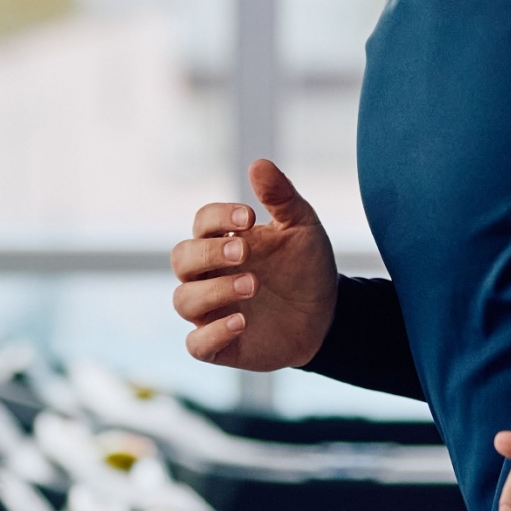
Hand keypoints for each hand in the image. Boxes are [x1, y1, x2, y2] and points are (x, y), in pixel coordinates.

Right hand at [171, 160, 338, 370]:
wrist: (328, 317)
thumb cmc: (307, 268)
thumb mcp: (303, 228)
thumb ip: (281, 197)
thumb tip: (258, 164)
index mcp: (223, 242)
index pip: (201, 223)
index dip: (218, 217)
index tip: (250, 217)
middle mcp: (209, 276)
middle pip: (181, 259)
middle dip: (208, 252)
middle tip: (244, 251)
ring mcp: (211, 312)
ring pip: (183, 300)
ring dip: (213, 291)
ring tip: (253, 285)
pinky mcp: (220, 346)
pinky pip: (196, 344)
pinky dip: (211, 334)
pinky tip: (241, 323)